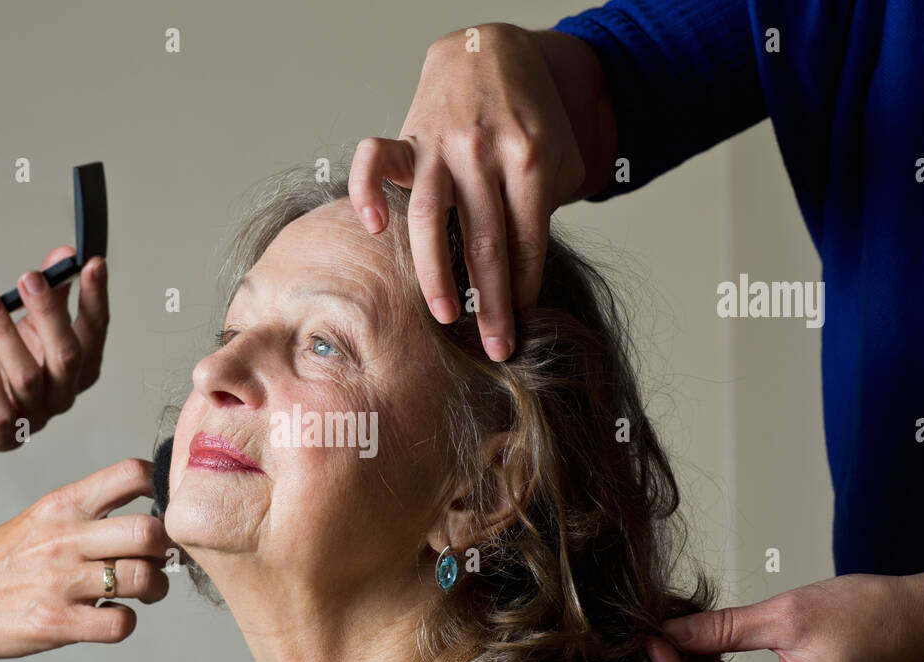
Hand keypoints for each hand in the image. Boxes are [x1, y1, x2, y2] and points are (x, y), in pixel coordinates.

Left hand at [0, 245, 109, 462]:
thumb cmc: (16, 367)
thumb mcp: (36, 327)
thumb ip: (53, 293)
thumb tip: (64, 254)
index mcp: (83, 365)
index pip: (95, 328)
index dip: (96, 296)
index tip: (91, 262)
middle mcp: (66, 391)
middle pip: (67, 353)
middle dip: (49, 312)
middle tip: (29, 276)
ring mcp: (38, 415)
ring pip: (28, 377)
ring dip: (5, 335)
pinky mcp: (6, 433)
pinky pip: (1, 412)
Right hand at [0, 458, 169, 661]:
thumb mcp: (37, 520)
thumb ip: (86, 515)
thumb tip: (146, 519)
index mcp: (62, 504)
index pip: (131, 474)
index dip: (159, 488)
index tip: (160, 509)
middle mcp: (65, 537)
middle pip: (150, 531)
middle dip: (165, 550)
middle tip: (157, 561)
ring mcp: (61, 582)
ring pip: (144, 579)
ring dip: (154, 590)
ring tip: (140, 594)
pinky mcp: (57, 624)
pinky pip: (121, 624)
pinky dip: (125, 624)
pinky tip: (109, 619)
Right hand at [348, 24, 602, 360]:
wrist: (492, 52)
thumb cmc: (528, 116)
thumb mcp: (556, 157)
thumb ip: (541, 208)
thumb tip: (521, 276)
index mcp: (529, 158)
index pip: (526, 240)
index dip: (524, 289)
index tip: (522, 326)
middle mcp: (483, 152)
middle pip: (487, 243)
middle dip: (493, 304)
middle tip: (495, 348)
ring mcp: (441, 144)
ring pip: (432, 218)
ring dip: (436, 273)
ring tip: (445, 316)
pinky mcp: (408, 136)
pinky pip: (375, 158)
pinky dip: (367, 190)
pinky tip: (374, 227)